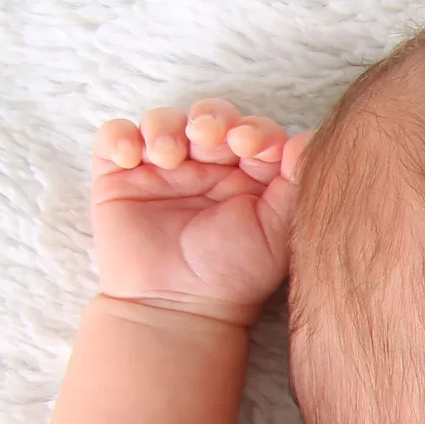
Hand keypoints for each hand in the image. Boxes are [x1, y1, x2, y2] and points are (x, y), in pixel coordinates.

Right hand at [91, 99, 307, 323]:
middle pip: (209, 116)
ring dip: (165, 126)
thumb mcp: (278, 229)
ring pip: (163, 121)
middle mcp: (208, 166)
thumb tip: (308, 140)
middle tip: (209, 136)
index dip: (253, 129)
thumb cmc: (234, 273)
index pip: (253, 132)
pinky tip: (133, 157)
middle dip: (210, 117)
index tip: (251, 145)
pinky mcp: (121, 176)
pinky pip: (116, 136)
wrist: (179, 307)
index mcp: (249, 175)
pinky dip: (121, 136)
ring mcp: (164, 168)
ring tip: (168, 156)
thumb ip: (296, 183)